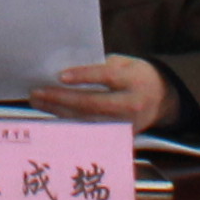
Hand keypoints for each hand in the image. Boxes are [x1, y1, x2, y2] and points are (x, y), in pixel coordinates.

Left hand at [32, 57, 174, 131]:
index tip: (60, 75)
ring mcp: (125, 125)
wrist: (162, 99)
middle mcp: (130, 105)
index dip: (83, 75)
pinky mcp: (118, 137)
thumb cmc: (136, 76)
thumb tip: (66, 72)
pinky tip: (51, 114)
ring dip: (59, 111)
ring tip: (38, 101)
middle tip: (37, 92)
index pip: (106, 77)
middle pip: (92, 103)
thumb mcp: (125, 63)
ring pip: (87, 120)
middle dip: (61, 98)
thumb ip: (100, 66)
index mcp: (134, 81)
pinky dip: (68, 121)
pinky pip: (89, 129)